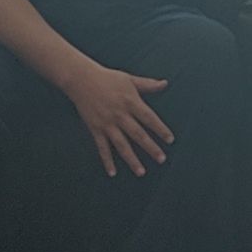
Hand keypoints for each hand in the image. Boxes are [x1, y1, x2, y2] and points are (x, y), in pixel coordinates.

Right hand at [61, 60, 175, 177]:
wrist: (81, 79)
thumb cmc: (108, 78)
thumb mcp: (129, 79)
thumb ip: (148, 85)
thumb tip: (165, 83)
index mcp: (130, 101)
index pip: (149, 118)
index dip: (160, 129)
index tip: (170, 140)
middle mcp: (120, 114)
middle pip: (138, 134)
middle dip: (151, 148)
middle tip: (162, 159)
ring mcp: (107, 123)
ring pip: (121, 145)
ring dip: (132, 159)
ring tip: (141, 172)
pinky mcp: (95, 128)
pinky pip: (102, 147)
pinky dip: (107, 161)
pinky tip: (113, 173)